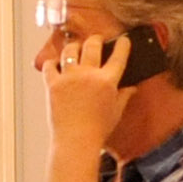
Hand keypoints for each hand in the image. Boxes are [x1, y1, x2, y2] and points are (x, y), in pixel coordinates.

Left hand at [39, 29, 130, 154]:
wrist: (75, 142)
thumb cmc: (97, 131)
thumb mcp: (116, 112)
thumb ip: (124, 96)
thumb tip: (132, 88)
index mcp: (107, 81)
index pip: (118, 56)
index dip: (123, 45)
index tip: (123, 40)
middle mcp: (88, 74)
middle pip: (93, 45)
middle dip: (97, 39)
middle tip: (98, 40)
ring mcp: (69, 77)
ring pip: (70, 50)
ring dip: (74, 46)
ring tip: (76, 47)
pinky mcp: (53, 84)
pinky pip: (50, 65)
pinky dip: (53, 62)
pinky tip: (56, 63)